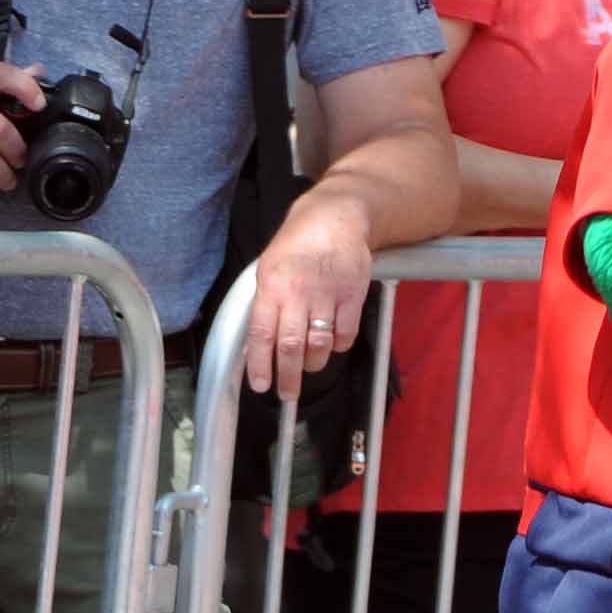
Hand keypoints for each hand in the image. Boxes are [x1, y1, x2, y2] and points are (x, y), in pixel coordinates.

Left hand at [244, 191, 376, 395]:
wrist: (335, 219)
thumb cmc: (298, 244)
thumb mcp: (269, 267)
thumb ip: (265, 303)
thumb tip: (259, 343)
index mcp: (272, 287)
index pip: (261, 334)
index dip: (260, 365)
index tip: (261, 385)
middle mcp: (298, 293)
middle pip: (291, 347)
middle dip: (288, 377)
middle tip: (287, 394)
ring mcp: (327, 295)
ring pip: (319, 345)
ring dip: (313, 363)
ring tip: (309, 366)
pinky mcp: (352, 296)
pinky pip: (345, 335)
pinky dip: (338, 346)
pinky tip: (331, 342)